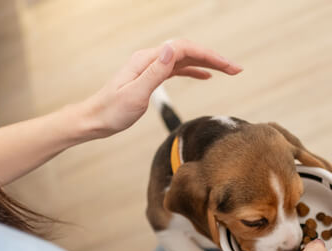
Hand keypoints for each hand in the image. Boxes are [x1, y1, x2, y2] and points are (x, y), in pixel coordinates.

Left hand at [80, 39, 242, 138]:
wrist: (94, 120)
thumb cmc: (112, 111)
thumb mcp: (135, 94)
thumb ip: (155, 72)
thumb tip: (173, 49)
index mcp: (147, 60)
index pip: (184, 49)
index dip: (209, 55)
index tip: (228, 67)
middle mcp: (150, 59)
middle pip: (188, 51)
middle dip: (214, 58)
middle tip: (236, 69)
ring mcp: (150, 67)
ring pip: (185, 59)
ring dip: (207, 63)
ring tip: (228, 71)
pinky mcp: (150, 77)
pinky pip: (178, 69)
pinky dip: (194, 70)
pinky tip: (206, 76)